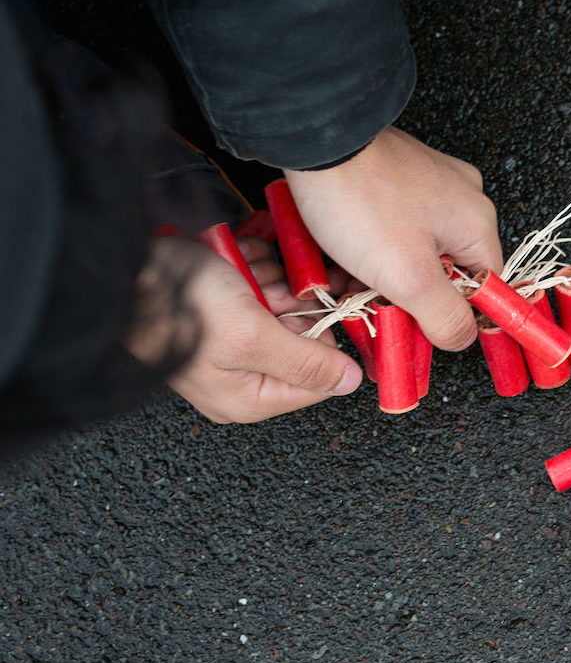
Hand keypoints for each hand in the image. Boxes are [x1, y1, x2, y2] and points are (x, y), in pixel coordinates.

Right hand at [139, 239, 364, 422]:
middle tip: (259, 291)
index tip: (309, 307)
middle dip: (288, 304)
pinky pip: (262, 286)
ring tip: (238, 276)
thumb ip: (305, 362)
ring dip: (270, 281)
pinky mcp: (228, 310)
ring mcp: (235, 341)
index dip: (324, 339)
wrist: (128, 266)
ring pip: (286, 306)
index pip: (321, 379)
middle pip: (304, 338)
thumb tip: (350, 384)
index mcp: (250, 398)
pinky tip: (233, 263)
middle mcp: (244, 377)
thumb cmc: (181, 305)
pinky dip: (253, 268)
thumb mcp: (252, 336)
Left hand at [285, 127, 500, 350]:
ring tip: (344, 275)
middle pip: (445, 270)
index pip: (482, 289)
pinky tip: (340, 248)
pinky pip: (393, 222)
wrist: (317, 138)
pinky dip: (369, 242)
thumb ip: (444, 317)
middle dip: (404, 294)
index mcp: (478, 223)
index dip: (448, 316)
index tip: (411, 328)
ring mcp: (431, 181)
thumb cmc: (361, 200)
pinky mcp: (399, 172)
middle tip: (367, 302)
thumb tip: (463, 338)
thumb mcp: (408, 277)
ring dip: (380, 271)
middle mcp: (463, 198)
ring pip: (414, 248)